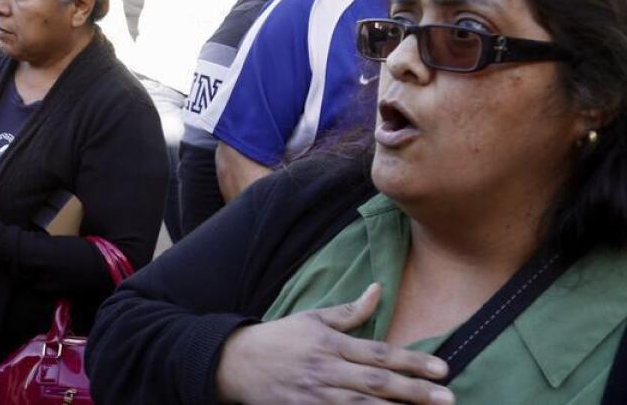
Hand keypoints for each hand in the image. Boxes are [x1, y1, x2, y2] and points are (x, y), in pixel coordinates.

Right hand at [215, 283, 453, 404]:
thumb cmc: (280, 339)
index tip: (442, 368)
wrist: (236, 364)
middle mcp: (326, 370)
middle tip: (448, 397)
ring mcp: (316, 396)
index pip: (378, 353)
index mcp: (329, 344)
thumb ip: (350, 311)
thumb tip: (379, 289)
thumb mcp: (313, 319)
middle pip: (376, 383)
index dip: (411, 361)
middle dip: (414, 392)